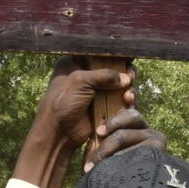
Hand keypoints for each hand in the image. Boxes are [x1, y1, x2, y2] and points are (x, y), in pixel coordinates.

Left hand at [14, 58, 167, 187]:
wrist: (58, 133)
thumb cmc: (62, 103)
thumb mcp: (81, 82)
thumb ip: (104, 75)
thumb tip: (126, 78)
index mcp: (73, 64)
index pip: (97, 54)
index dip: (113, 56)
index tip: (127, 58)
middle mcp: (85, 75)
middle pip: (111, 69)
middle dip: (123, 73)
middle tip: (130, 77)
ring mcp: (94, 91)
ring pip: (117, 85)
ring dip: (126, 89)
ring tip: (128, 96)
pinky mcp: (101, 106)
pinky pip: (118, 100)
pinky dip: (125, 101)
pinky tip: (128, 102)